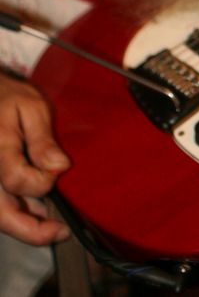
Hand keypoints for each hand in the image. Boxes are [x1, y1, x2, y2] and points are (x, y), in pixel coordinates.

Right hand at [0, 72, 70, 244]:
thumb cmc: (8, 97)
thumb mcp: (31, 107)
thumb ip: (42, 138)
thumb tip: (59, 165)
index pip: (16, 179)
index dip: (42, 181)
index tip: (61, 170)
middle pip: (1, 213)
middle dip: (30, 230)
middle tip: (59, 232)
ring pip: (0, 215)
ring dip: (24, 225)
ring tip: (51, 227)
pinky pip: (0, 206)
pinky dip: (16, 215)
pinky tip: (37, 213)